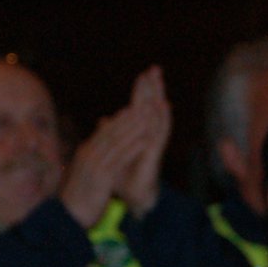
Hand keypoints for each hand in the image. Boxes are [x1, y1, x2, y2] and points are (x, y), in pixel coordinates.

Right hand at [59, 108, 144, 230]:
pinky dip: (133, 148)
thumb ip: (92, 160)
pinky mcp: (101, 177)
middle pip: (111, 132)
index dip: (118, 120)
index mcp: (85, 153)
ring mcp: (94, 165)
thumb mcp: (84, 175)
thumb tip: (96, 150)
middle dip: (128, 119)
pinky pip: (120, 159)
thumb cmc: (78, 198)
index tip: (132, 109)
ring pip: (117, 142)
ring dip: (133, 129)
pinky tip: (145, 141)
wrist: (69, 216)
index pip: (103, 133)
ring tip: (148, 118)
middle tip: (144, 106)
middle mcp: (88, 155)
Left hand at [116, 66, 171, 217]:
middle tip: (155, 68)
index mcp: (137, 133)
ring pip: (157, 115)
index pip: (140, 107)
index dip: (143, 91)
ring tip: (160, 81)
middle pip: (152, 106)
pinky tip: (164, 105)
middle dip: (154, 88)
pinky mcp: (155, 151)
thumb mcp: (114, 152)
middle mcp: (147, 135)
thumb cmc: (125, 176)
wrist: (134, 197)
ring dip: (158, 97)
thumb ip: (111, 134)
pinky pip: (160, 132)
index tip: (144, 73)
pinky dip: (162, 118)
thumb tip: (104, 120)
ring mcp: (152, 142)